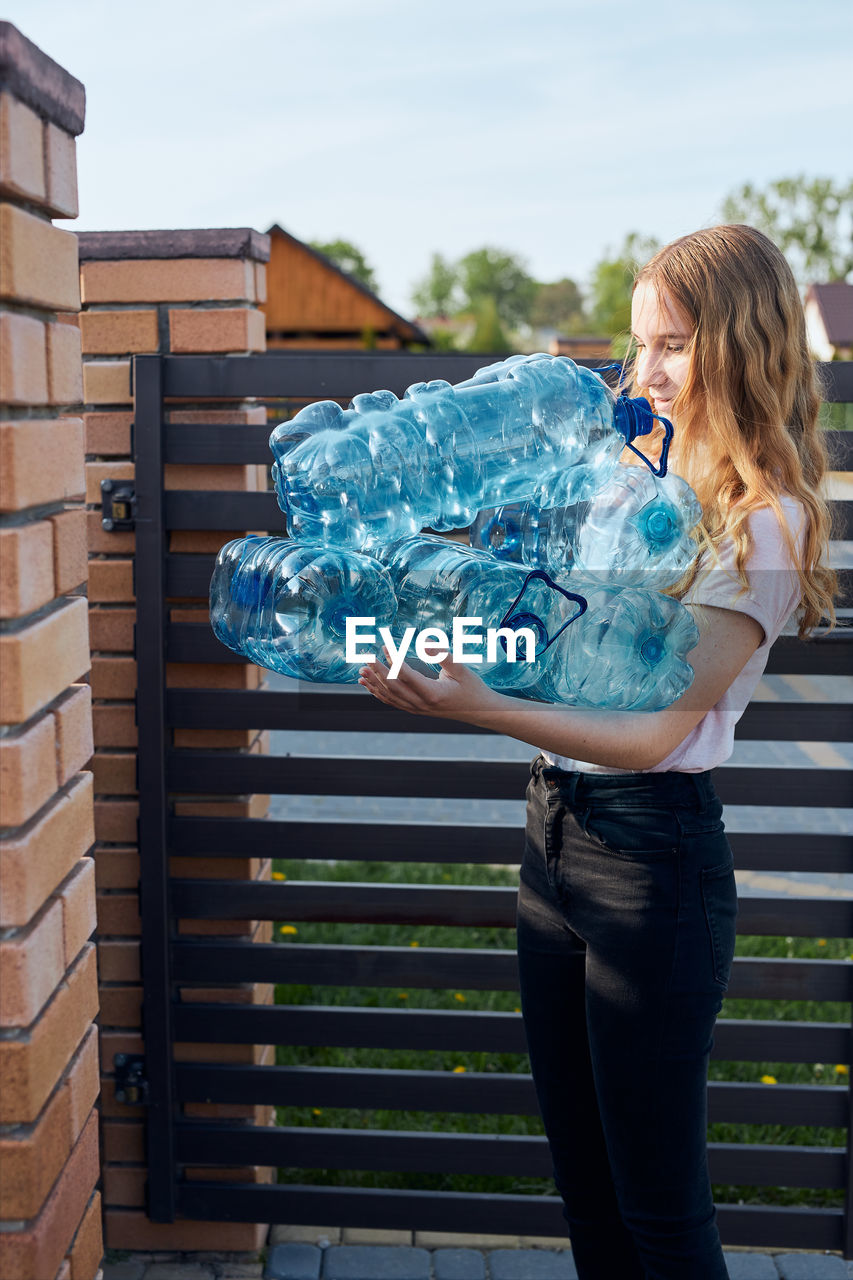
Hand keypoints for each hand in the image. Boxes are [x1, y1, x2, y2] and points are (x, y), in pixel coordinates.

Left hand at [359, 649, 502, 724]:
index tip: (384, 645)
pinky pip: (392, 702)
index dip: (393, 659)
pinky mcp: (415, 710)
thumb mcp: (460, 668)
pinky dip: (378, 693)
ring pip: (390, 697)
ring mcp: (417, 709)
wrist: (479, 711)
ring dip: (374, 683)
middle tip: (365, 656)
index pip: (406, 675)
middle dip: (377, 671)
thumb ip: (442, 654)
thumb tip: (423, 641)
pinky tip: (368, 684)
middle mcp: (421, 704)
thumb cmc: (472, 687)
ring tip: (361, 670)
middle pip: (393, 687)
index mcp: (432, 693)